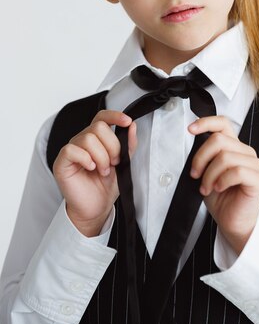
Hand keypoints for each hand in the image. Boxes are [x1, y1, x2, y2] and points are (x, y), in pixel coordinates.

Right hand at [53, 110, 136, 236]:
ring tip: (103, 170)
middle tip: (114, 163)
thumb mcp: (124, 163)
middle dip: (112, 146)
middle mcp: (82, 140)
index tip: (127, 122)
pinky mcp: (61, 162)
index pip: (102, 116)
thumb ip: (128, 145)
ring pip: (87, 138)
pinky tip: (90, 168)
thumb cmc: (106, 186)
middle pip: (98, 127)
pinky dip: (85, 159)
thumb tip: (132, 126)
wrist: (96, 207)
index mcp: (97, 138)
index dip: (114, 115)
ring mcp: (71, 150)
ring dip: (101, 157)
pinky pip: (72, 150)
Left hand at [189, 116, 258, 254]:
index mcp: (234, 147)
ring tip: (206, 187)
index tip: (190, 129)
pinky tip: (219, 188)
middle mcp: (245, 152)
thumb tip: (194, 140)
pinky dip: (223, 180)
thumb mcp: (206, 172)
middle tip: (195, 175)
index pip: (223, 124)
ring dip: (210, 174)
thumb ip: (205, 155)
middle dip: (201, 158)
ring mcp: (254, 165)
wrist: (231, 223)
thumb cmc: (220, 198)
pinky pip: (237, 171)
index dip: (206, 122)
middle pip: (219, 140)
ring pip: (226, 157)